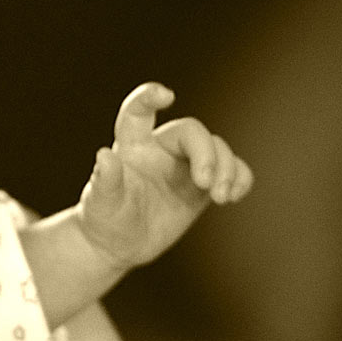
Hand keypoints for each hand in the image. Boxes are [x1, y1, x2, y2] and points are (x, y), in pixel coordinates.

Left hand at [77, 82, 253, 267]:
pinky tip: (232, 196)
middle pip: (192, 132)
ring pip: (217, 148)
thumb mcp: (100, 203)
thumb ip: (105, 180)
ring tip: (221, 197)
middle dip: (206, 153)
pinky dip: (240, 178)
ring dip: (227, 168)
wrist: (119, 244)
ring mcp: (184, 165)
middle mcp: (161, 148)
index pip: (138, 112)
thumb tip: (104, 155)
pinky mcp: (202, 185)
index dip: (149, 97)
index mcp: (132, 146)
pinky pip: (232, 170)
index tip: (166, 96)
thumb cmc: (104, 218)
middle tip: (205, 184)